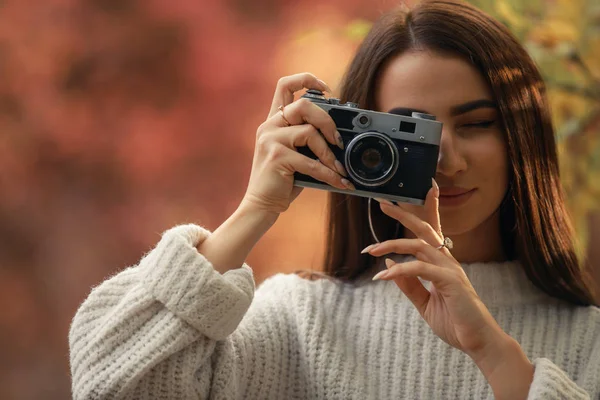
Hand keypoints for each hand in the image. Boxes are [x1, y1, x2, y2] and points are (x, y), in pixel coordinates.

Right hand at [241, 73, 353, 215]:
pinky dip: (329, 174)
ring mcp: (271, 140)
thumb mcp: (294, 153)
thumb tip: (340, 134)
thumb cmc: (282, 179)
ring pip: (309, 132)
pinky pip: (311, 162)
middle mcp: (270, 126)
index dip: (307, 80)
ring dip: (329, 153)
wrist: (261, 204)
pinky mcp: (276, 157)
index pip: (285, 85)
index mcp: (274, 121)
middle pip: (304, 104)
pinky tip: (339, 182)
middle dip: (327, 121)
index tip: (326, 89)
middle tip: (338, 140)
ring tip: (338, 168)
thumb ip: (307, 138)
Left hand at [363, 181, 505, 359]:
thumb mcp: (424, 302)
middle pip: (424, 228)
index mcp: (442, 263)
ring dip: (392, 244)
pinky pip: (420, 268)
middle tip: (381, 202)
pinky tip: (383, 277)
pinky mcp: (451, 281)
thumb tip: (389, 264)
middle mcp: (447, 260)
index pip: (432, 231)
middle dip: (403, 213)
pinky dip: (399, 270)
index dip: (427, 209)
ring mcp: (451, 269)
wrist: (479, 343)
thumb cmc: (455, 322)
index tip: (416, 192)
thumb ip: (408, 283)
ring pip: (418, 245)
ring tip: (371, 250)